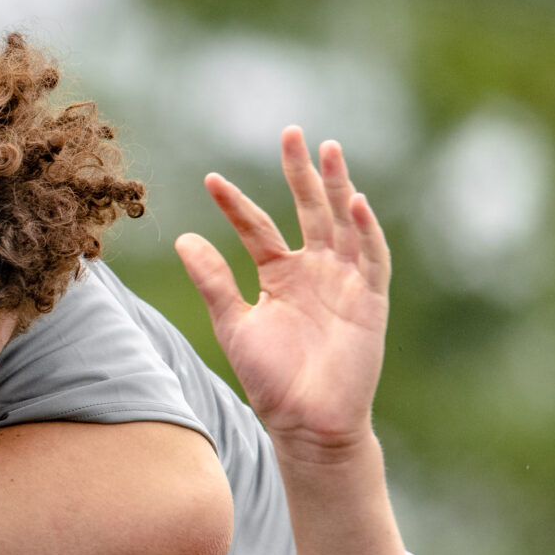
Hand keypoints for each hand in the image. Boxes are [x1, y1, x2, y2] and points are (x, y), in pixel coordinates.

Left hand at [174, 128, 390, 461]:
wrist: (305, 422)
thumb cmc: (271, 379)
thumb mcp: (234, 323)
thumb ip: (212, 281)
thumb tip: (184, 238)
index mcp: (280, 274)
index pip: (258, 227)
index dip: (236, 204)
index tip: (211, 180)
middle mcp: (315, 270)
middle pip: (309, 210)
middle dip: (301, 173)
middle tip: (290, 133)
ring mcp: (345, 281)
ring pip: (343, 223)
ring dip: (338, 187)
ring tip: (328, 150)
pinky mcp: (369, 300)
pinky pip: (370, 258)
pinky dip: (364, 230)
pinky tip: (355, 201)